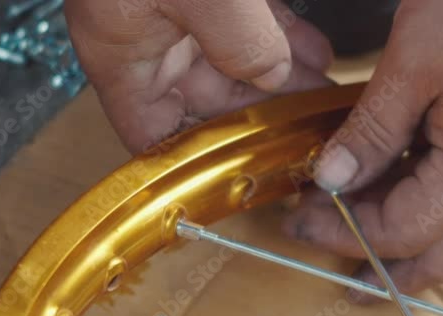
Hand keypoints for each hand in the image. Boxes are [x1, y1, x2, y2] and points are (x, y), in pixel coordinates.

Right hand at [65, 0, 334, 153]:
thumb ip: (242, 44)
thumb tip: (273, 76)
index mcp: (121, 46)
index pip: (150, 132)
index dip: (193, 162)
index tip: (246, 173)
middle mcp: (144, 30)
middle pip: (203, 100)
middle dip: (259, 115)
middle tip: (308, 131)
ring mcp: (174, 4)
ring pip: (230, 60)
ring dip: (278, 79)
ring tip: (322, 94)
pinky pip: (244, 23)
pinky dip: (281, 39)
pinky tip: (316, 51)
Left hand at [284, 0, 442, 298]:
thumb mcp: (416, 61)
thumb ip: (372, 130)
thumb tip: (334, 177)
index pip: (400, 235)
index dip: (345, 233)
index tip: (304, 217)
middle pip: (440, 259)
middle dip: (385, 271)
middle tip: (341, 275)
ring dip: (414, 243)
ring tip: (366, 236)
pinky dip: (441, 212)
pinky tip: (411, 192)